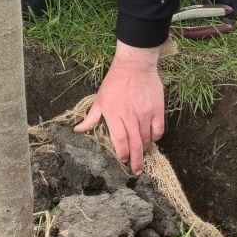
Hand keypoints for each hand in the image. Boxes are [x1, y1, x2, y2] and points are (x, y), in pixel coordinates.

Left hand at [74, 41, 164, 175]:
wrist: (135, 65)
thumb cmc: (115, 81)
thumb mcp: (100, 99)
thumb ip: (91, 118)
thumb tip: (78, 131)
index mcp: (114, 115)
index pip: (120, 141)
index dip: (122, 154)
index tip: (122, 160)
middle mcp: (130, 116)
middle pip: (135, 145)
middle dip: (136, 161)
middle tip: (136, 171)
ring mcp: (145, 113)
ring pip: (146, 139)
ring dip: (144, 150)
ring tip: (142, 157)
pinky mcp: (157, 109)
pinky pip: (158, 129)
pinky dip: (155, 137)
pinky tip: (152, 140)